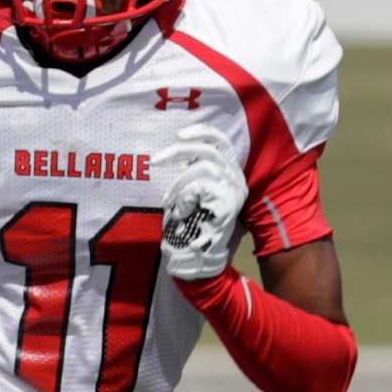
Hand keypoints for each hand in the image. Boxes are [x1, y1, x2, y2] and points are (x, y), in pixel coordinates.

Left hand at [156, 122, 244, 282]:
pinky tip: (181, 212)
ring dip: (177, 184)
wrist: (198, 258)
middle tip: (154, 160)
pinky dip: (182, 197)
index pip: (222, 142)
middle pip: (209, 150)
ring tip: (169, 202)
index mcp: (230, 174)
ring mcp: (234, 191)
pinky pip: (198, 186)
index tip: (179, 134)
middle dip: (178, 151)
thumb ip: (194, 175)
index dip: (202, 133)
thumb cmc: (191, 227)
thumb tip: (181, 156)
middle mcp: (236, 180)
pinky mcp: (227, 203)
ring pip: (200, 168)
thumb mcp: (194, 195)